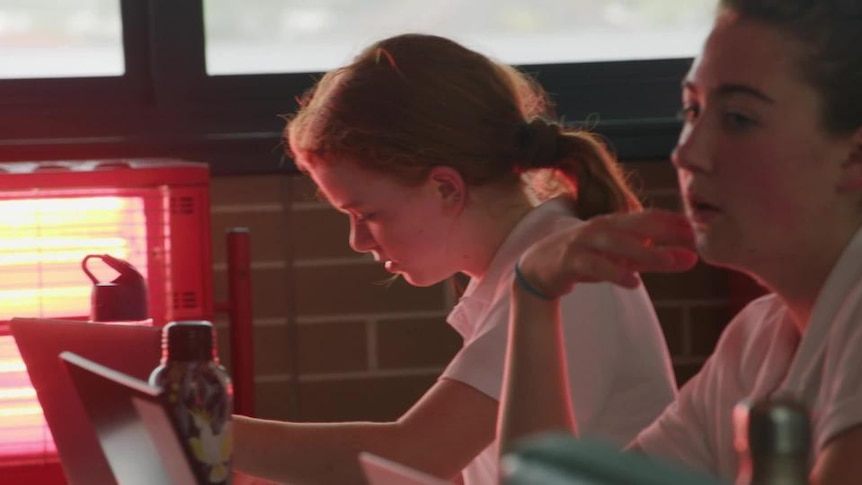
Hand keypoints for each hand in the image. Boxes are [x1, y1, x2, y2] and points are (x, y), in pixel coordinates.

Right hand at [516, 209, 697, 297]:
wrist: (538, 267)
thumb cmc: (586, 259)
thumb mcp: (621, 258)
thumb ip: (653, 258)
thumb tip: (690, 258)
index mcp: (615, 223)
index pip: (649, 218)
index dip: (674, 222)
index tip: (701, 228)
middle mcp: (600, 228)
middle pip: (637, 227)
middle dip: (666, 233)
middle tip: (694, 243)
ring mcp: (584, 242)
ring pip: (617, 244)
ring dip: (645, 252)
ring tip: (669, 262)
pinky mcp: (570, 260)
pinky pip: (595, 265)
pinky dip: (614, 272)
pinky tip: (633, 282)